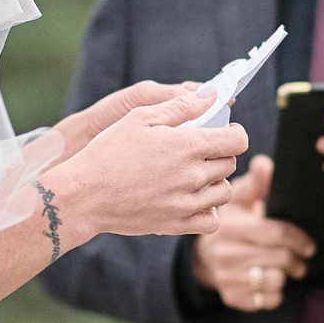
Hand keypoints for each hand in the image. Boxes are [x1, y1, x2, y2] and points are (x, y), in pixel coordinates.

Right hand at [43, 86, 245, 242]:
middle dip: (220, 154)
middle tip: (198, 151)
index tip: (222, 132)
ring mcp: (187, 203)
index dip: (233, 132)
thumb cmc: (109, 151)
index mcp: (189, 145)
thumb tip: (212, 97)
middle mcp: (194, 176)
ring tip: (194, 175)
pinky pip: (211, 220)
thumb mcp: (140, 117)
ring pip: (224, 192)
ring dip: (215, 181)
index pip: (238, 140)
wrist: (85, 195)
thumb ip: (181, 106)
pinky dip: (208, 210)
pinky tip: (192, 199)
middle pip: (230, 163)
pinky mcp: (177, 225)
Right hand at [189, 157, 315, 310]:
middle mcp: (225, 255)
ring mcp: (227, 278)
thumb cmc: (233, 220)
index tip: (309, 244)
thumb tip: (265, 164)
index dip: (298, 238)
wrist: (206, 254)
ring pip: (275, 281)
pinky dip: (275, 293)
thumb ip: (256, 182)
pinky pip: (266, 301)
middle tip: (302, 258)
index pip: (275, 233)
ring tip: (288, 268)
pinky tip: (272, 280)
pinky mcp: (232, 297)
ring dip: (286, 275)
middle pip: (279, 259)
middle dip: (297, 259)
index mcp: (230, 227)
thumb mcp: (241, 198)